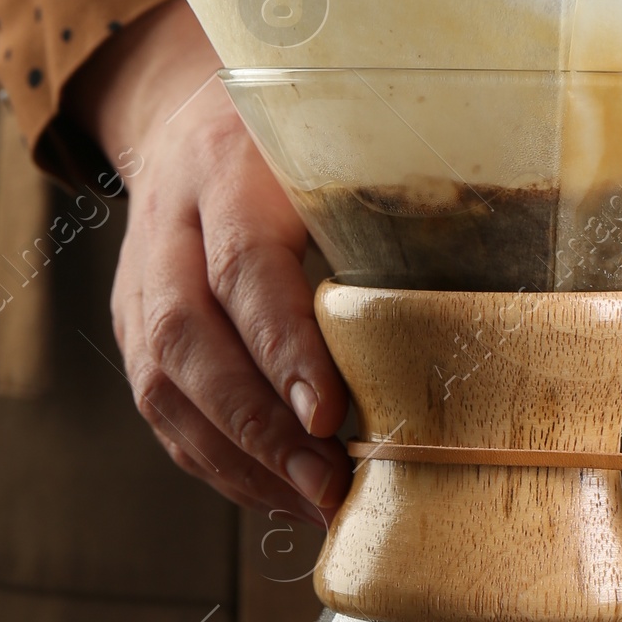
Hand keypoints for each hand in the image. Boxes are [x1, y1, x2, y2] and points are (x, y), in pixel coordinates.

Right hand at [67, 0, 348, 518]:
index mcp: (227, 167)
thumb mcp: (337, 137)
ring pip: (164, 385)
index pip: (244, 267)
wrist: (188, 118)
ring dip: (237, 458)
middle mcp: (169, 225)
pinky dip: (217, 460)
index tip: (328, 414)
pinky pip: (161, 406)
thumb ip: (394, 194)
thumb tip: (490, 268)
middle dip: (258, 428)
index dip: (283, 348)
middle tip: (326, 485)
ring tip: (310, 503)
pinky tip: (274, 490)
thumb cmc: (288, 138)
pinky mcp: (132, 326)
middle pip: (189, 340)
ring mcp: (139, 280)